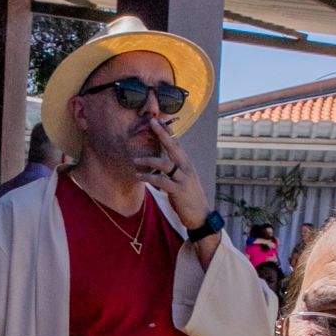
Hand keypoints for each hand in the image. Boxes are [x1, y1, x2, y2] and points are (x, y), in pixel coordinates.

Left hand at [132, 119, 212, 240]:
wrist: (200, 216)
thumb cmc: (188, 198)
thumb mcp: (182, 180)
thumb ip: (173, 171)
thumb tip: (162, 163)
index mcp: (187, 164)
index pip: (177, 143)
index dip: (168, 131)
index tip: (159, 120)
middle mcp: (186, 167)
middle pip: (174, 146)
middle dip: (162, 133)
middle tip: (151, 122)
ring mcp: (184, 178)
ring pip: (166, 163)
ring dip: (149, 160)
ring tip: (135, 160)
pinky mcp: (179, 190)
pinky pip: (162, 181)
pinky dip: (149, 177)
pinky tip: (138, 176)